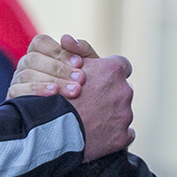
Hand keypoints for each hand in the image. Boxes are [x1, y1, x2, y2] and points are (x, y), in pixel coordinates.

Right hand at [9, 35, 85, 99]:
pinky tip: (53, 94)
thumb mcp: (89, 67)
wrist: (81, 116)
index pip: (40, 43)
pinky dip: (36, 91)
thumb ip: (81, 50)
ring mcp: (17, 81)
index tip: (79, 63)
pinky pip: (18, 91)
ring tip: (73, 90)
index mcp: (40, 53)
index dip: (59, 51)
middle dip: (59, 69)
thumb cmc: (83, 88)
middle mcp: (25, 65)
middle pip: (34, 59)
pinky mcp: (13, 98)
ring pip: (27, 74)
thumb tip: (65, 38)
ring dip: (51, 81)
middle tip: (81, 79)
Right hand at [56, 35, 132, 160]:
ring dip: (111, 114)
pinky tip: (100, 135)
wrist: (51, 128)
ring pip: (122, 112)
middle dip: (109, 95)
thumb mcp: (61, 63)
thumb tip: (68, 39)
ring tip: (90, 120)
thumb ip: (72, 51)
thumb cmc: (54, 94)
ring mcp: (124, 115)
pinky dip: (115, 134)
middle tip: (90, 102)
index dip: (110, 72)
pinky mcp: (121, 137)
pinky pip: (125, 134)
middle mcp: (123, 90)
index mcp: (112, 70)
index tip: (100, 79)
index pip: (122, 65)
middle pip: (122, 90)